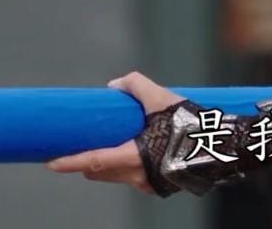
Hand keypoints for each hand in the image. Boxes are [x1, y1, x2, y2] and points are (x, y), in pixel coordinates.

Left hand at [44, 71, 186, 195]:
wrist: (220, 147)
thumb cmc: (188, 125)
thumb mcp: (161, 98)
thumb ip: (135, 86)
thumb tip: (114, 85)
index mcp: (132, 158)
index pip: (92, 161)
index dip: (70, 162)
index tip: (51, 163)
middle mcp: (137, 176)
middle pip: (101, 172)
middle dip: (88, 162)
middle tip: (80, 148)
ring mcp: (149, 184)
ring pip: (118, 176)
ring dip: (109, 164)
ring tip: (110, 146)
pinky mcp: (161, 185)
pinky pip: (136, 177)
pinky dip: (129, 167)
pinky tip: (137, 152)